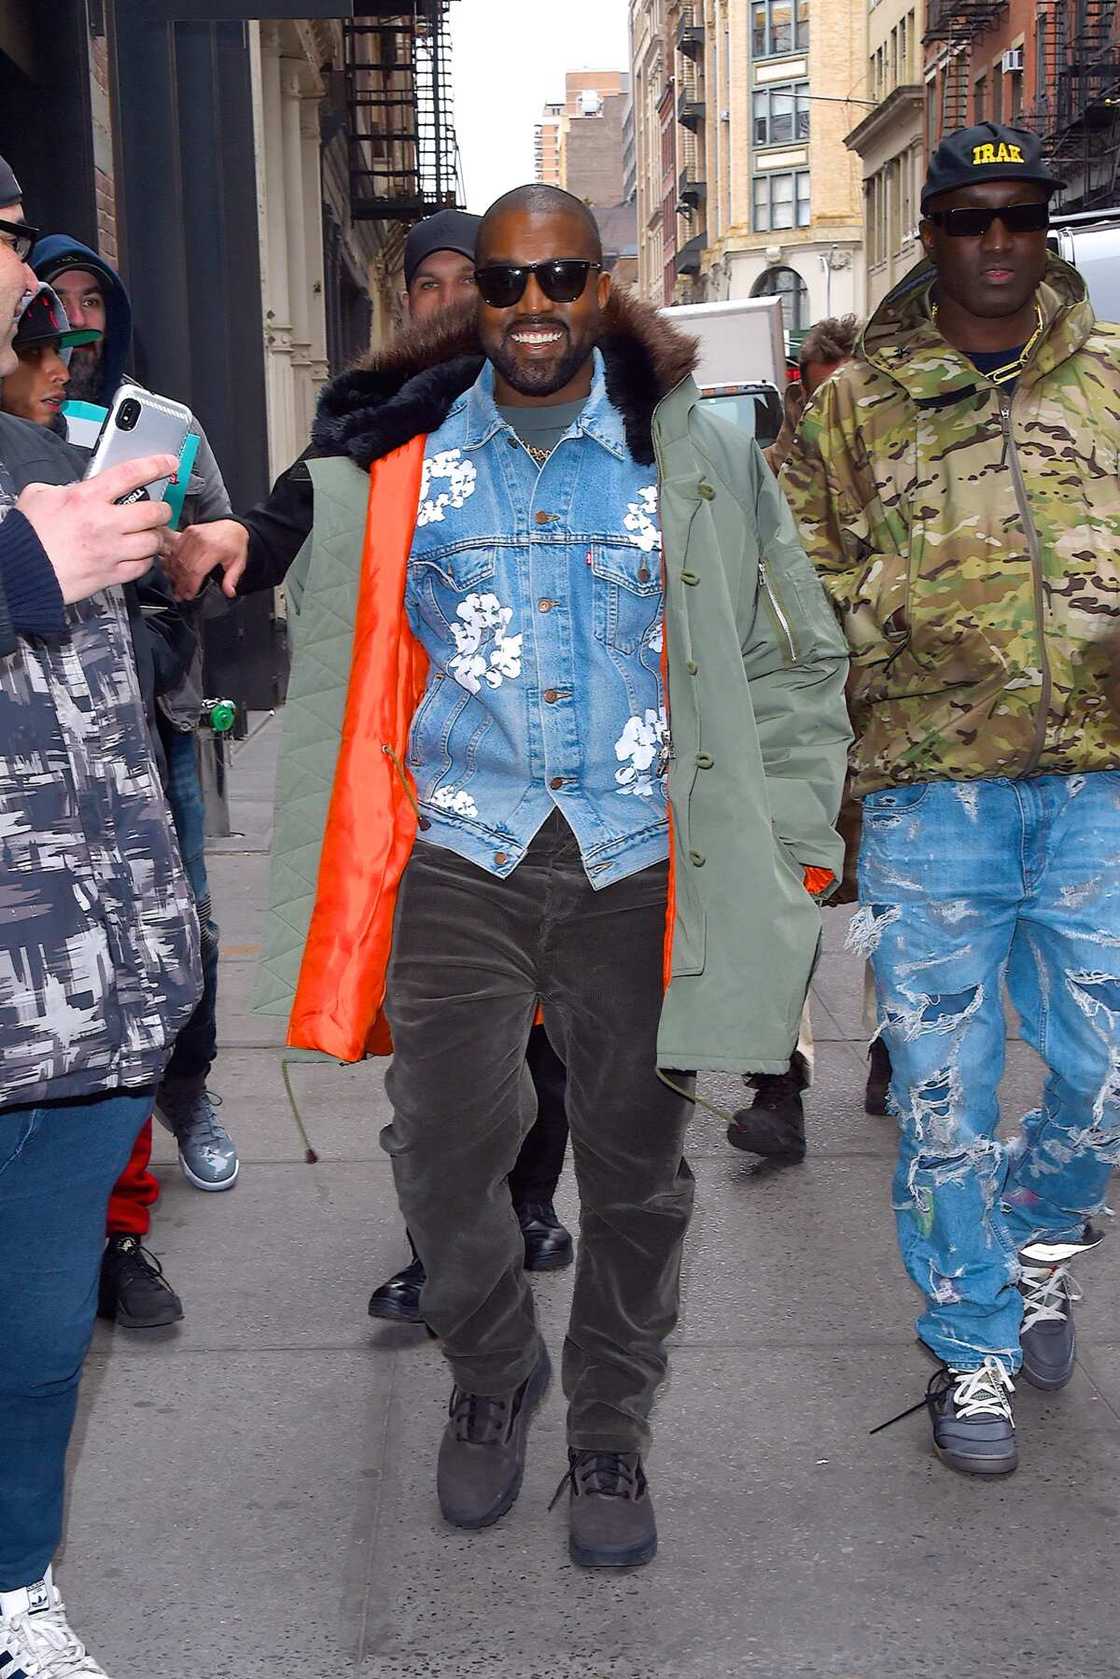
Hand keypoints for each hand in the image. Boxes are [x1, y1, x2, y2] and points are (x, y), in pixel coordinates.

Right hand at [18, 456, 177, 605]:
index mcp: (86, 498)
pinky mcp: (111, 574)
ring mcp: (111, 550)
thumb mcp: (39, 495)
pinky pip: (142, 567)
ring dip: (155, 537)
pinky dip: (145, 561)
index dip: (154, 465)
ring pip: (153, 542)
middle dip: (162, 509)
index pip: (130, 474)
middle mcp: (104, 523)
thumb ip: (63, 488)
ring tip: (149, 534)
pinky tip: (138, 556)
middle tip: (160, 509)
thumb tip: (73, 489)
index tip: (168, 462)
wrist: (22, 571)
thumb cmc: (28, 536)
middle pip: (153, 512)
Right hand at [164, 517, 248, 600]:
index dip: (191, 585)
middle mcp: (200, 540)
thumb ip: (232, 579)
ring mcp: (192, 534)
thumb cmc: (235, 544)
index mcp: (214, 548)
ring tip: (176, 587)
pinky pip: (175, 550)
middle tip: (180, 595)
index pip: (196, 570)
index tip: (189, 595)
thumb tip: (229, 593)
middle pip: (184, 566)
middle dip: (181, 583)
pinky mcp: (187, 532)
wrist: (232, 526)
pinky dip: (173, 562)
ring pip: (177, 558)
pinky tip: (174, 573)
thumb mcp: (238, 563)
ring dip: (175, 575)